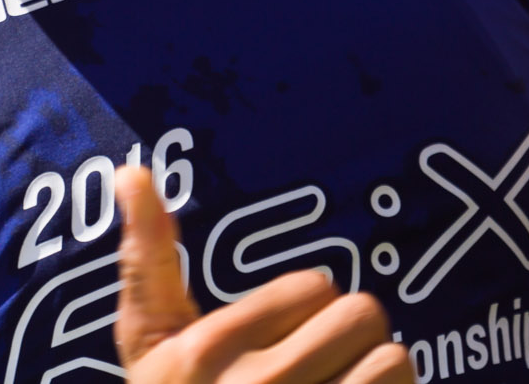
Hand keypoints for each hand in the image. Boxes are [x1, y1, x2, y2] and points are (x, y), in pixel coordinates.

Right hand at [114, 166, 411, 383]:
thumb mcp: (148, 345)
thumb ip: (146, 256)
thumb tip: (133, 166)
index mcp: (206, 351)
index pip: (317, 285)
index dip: (305, 313)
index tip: (278, 345)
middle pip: (364, 314)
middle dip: (351, 339)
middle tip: (324, 368)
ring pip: (395, 361)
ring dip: (380, 378)